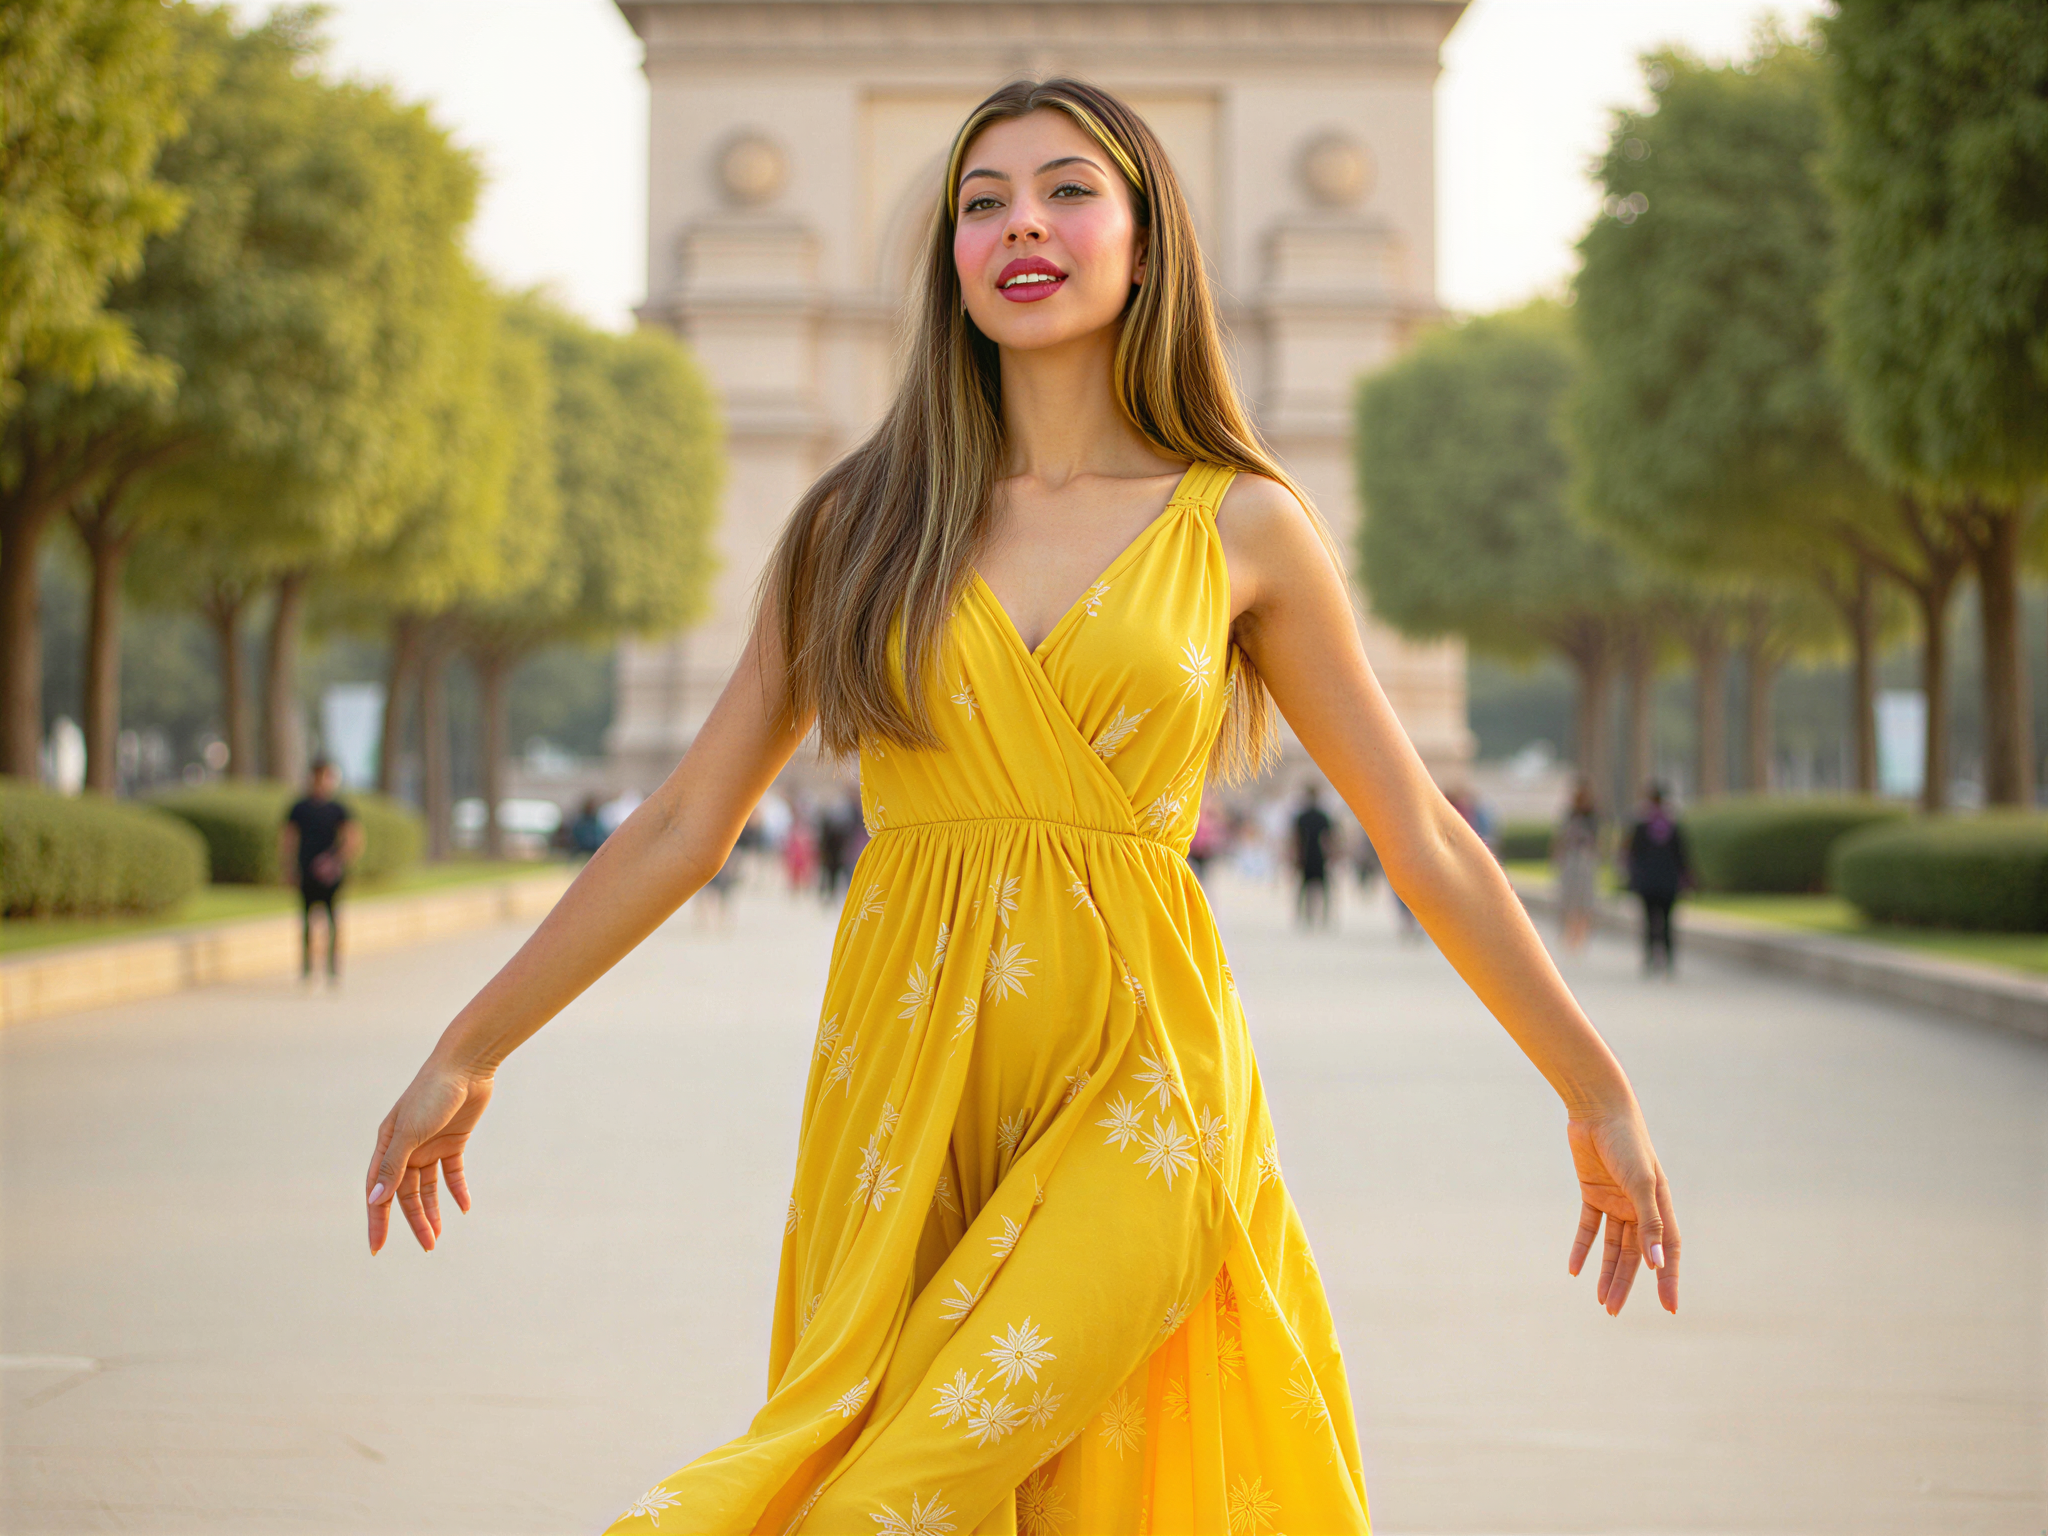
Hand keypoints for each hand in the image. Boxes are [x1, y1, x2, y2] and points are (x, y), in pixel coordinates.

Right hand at [365, 1063, 492, 1254]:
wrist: (466, 1065)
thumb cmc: (432, 1094)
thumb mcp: (410, 1132)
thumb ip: (393, 1166)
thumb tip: (375, 1199)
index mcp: (388, 1145)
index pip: (379, 1190)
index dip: (378, 1219)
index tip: (378, 1247)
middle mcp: (407, 1148)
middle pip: (406, 1193)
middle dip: (414, 1221)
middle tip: (428, 1247)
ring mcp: (431, 1145)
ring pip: (428, 1187)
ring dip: (433, 1211)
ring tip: (439, 1236)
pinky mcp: (454, 1141)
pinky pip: (453, 1173)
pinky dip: (457, 1190)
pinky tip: (465, 1207)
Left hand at [1566, 1109, 1678, 1315]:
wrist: (1597, 1110)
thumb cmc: (1626, 1143)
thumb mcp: (1640, 1183)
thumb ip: (1648, 1222)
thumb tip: (1658, 1263)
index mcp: (1659, 1204)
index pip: (1667, 1250)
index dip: (1669, 1278)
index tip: (1670, 1308)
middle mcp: (1639, 1206)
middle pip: (1635, 1253)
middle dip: (1626, 1282)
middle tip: (1614, 1311)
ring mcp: (1615, 1200)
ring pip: (1612, 1245)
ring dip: (1606, 1271)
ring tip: (1600, 1301)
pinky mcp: (1591, 1192)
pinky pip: (1588, 1227)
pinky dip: (1582, 1247)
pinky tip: (1573, 1269)